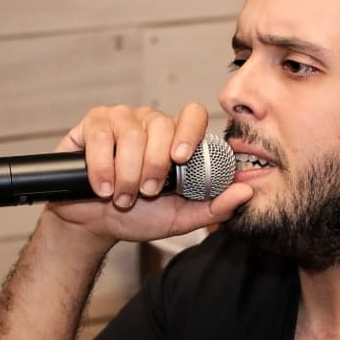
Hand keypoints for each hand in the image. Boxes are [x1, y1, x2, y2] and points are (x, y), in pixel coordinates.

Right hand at [47, 102, 251, 242]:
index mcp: (176, 139)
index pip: (193, 115)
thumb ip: (215, 207)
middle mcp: (151, 123)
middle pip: (160, 126)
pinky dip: (102, 167)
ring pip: (131, 133)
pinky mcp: (93, 124)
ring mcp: (121, 120)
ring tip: (123, 196)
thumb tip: (246, 191)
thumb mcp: (181, 217)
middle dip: (153, 166)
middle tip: (147, 192)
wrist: (96, 224)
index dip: (189, 132)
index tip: (180, 158)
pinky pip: (100, 136)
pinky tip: (102, 187)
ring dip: (127, 173)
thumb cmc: (140, 216)